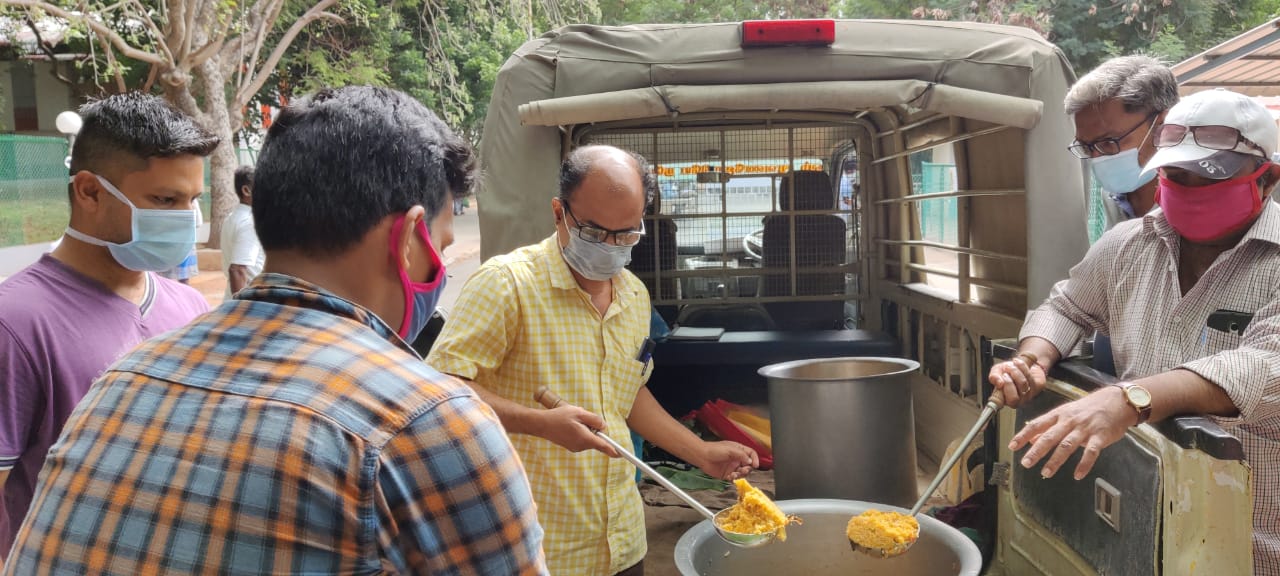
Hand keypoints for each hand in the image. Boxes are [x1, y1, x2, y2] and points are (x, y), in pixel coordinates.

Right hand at [535, 405, 617, 456]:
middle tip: (581, 419)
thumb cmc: (559, 417)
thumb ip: (594, 420)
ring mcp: (575, 448)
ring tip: (572, 421)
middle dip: (593, 429)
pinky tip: (569, 425)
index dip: (614, 451)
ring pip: (589, 438)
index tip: (622, 455)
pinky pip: (582, 439)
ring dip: (585, 429)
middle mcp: (581, 446)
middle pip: (596, 439)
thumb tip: (604, 427)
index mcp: (585, 438)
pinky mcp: (571, 447)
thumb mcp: (579, 413)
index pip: (603, 446)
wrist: (541, 424)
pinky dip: (580, 432)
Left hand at [694, 441, 757, 480]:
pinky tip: (730, 477)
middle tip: (743, 470)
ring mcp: (732, 467)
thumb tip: (750, 461)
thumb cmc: (714, 450)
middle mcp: (736, 459)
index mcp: (738, 450)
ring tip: (735, 474)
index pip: (751, 454)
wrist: (702, 457)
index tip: (755, 465)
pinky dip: (734, 479)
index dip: (755, 459)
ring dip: (741, 475)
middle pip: (748, 465)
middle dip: (748, 469)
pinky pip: (734, 478)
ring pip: (742, 473)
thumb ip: (742, 455)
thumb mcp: (730, 450)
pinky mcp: (727, 474)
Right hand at [988, 353, 1046, 407]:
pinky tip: (1018, 363)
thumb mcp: (997, 371)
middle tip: (1005, 373)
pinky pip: (1029, 377)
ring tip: (1011, 365)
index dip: (998, 399)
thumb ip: (994, 376)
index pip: (1000, 405)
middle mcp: (1017, 401)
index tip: (999, 386)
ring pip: (1022, 384)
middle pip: (1013, 399)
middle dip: (1008, 382)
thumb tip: (998, 383)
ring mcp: (1028, 395)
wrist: (1021, 364)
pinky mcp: (1037, 387)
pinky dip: (1022, 367)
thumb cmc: (1008, 371)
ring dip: (1015, 371)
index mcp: (1004, 400)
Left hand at [1009, 386, 1137, 479]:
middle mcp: (1070, 421)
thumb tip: (1029, 439)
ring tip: (1046, 473)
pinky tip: (1077, 475)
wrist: (1117, 401)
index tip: (1012, 446)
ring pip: (1067, 445)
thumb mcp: (1065, 413)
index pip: (1037, 424)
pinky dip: (1084, 464)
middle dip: (1036, 450)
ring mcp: (1085, 428)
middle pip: (1050, 436)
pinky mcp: (1101, 436)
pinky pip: (1091, 452)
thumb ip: (1048, 427)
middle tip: (1026, 463)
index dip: (1023, 435)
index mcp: (1059, 414)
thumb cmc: (1088, 408)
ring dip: (1055, 460)